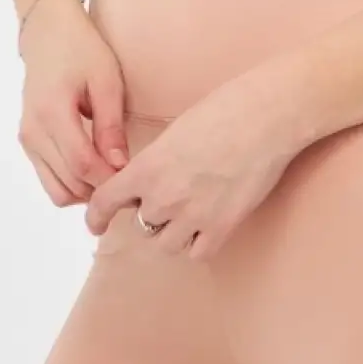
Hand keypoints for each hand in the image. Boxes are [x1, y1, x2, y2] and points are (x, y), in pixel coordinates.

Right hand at [18, 0, 130, 206]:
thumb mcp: (105, 80)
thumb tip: (120, 165)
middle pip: (68, 183)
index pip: (81, 164)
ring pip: (56, 190)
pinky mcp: (28, 141)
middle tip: (128, 180)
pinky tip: (94, 166)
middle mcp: (33, 132)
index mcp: (52, 113)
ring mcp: (27, 139)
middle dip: (100, 189)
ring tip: (112, 174)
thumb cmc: (81, 48)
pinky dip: (72, 182)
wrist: (48, 32)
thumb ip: (110, 125)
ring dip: (85, 191)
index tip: (133, 178)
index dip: (108, 179)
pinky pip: (49, 178)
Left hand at [84, 63, 300, 260]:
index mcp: (148, 166)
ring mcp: (193, 216)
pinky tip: (210, 223)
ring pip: (167, 244)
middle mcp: (164, 196)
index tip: (96, 224)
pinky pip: (197, 254)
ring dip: (175, 231)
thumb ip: (156, 161)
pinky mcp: (222, 228)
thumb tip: (148, 181)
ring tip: (194, 209)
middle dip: (152, 213)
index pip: (105, 202)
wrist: (266, 116)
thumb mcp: (176, 131)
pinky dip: (200, 243)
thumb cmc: (225, 109)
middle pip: (142, 224)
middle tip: (172, 197)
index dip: (96, 216)